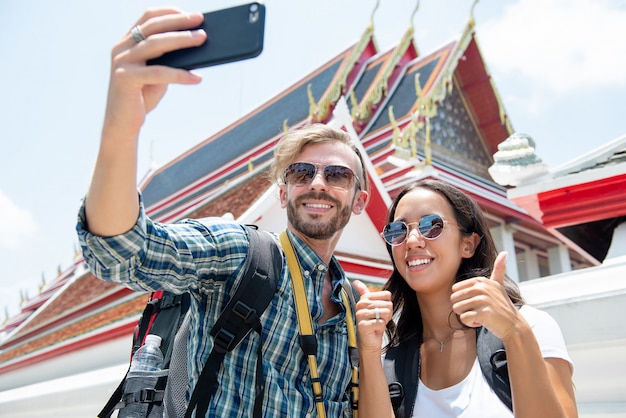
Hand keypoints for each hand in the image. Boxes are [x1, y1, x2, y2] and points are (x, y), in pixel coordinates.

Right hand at [104, 8, 206, 135]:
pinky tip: (197, 78)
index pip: (147, 18)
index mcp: (127, 43)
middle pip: (153, 27)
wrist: (123, 123)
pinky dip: (181, 75)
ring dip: (182, 40)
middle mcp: (121, 48)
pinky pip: (159, 73)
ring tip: (202, 39)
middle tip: (200, 20)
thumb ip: (168, 60)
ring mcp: (122, 62)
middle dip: (179, 21)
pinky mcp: (126, 79)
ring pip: (156, 45)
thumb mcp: (157, 74)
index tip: (189, 13)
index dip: (168, 12)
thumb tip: (195, 48)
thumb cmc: (142, 97)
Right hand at [353, 280, 391, 353]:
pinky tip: (375, 329)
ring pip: (385, 312)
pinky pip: (381, 322)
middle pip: (387, 304)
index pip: (387, 295)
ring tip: (377, 323)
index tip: (380, 310)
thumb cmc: (373, 322)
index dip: (387, 304)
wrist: (369, 340)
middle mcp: (360, 305)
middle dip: (387, 314)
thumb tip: (355, 282)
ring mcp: (361, 315)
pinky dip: (381, 327)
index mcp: (364, 298)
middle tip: (379, 319)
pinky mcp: (363, 326)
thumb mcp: (372, 306)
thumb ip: (364, 292)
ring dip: (384, 320)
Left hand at [450, 252, 520, 340]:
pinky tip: (482, 322)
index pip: (454, 290)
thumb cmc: (502, 306)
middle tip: (479, 310)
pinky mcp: (483, 313)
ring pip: (457, 309)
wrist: (514, 325)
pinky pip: (463, 319)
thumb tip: (504, 252)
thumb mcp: (499, 285)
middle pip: (453, 299)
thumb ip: (499, 270)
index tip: (478, 302)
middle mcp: (481, 288)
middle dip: (463, 308)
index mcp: (480, 281)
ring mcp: (482, 300)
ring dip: (467, 316)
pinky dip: (470, 323)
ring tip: (481, 315)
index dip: (463, 299)